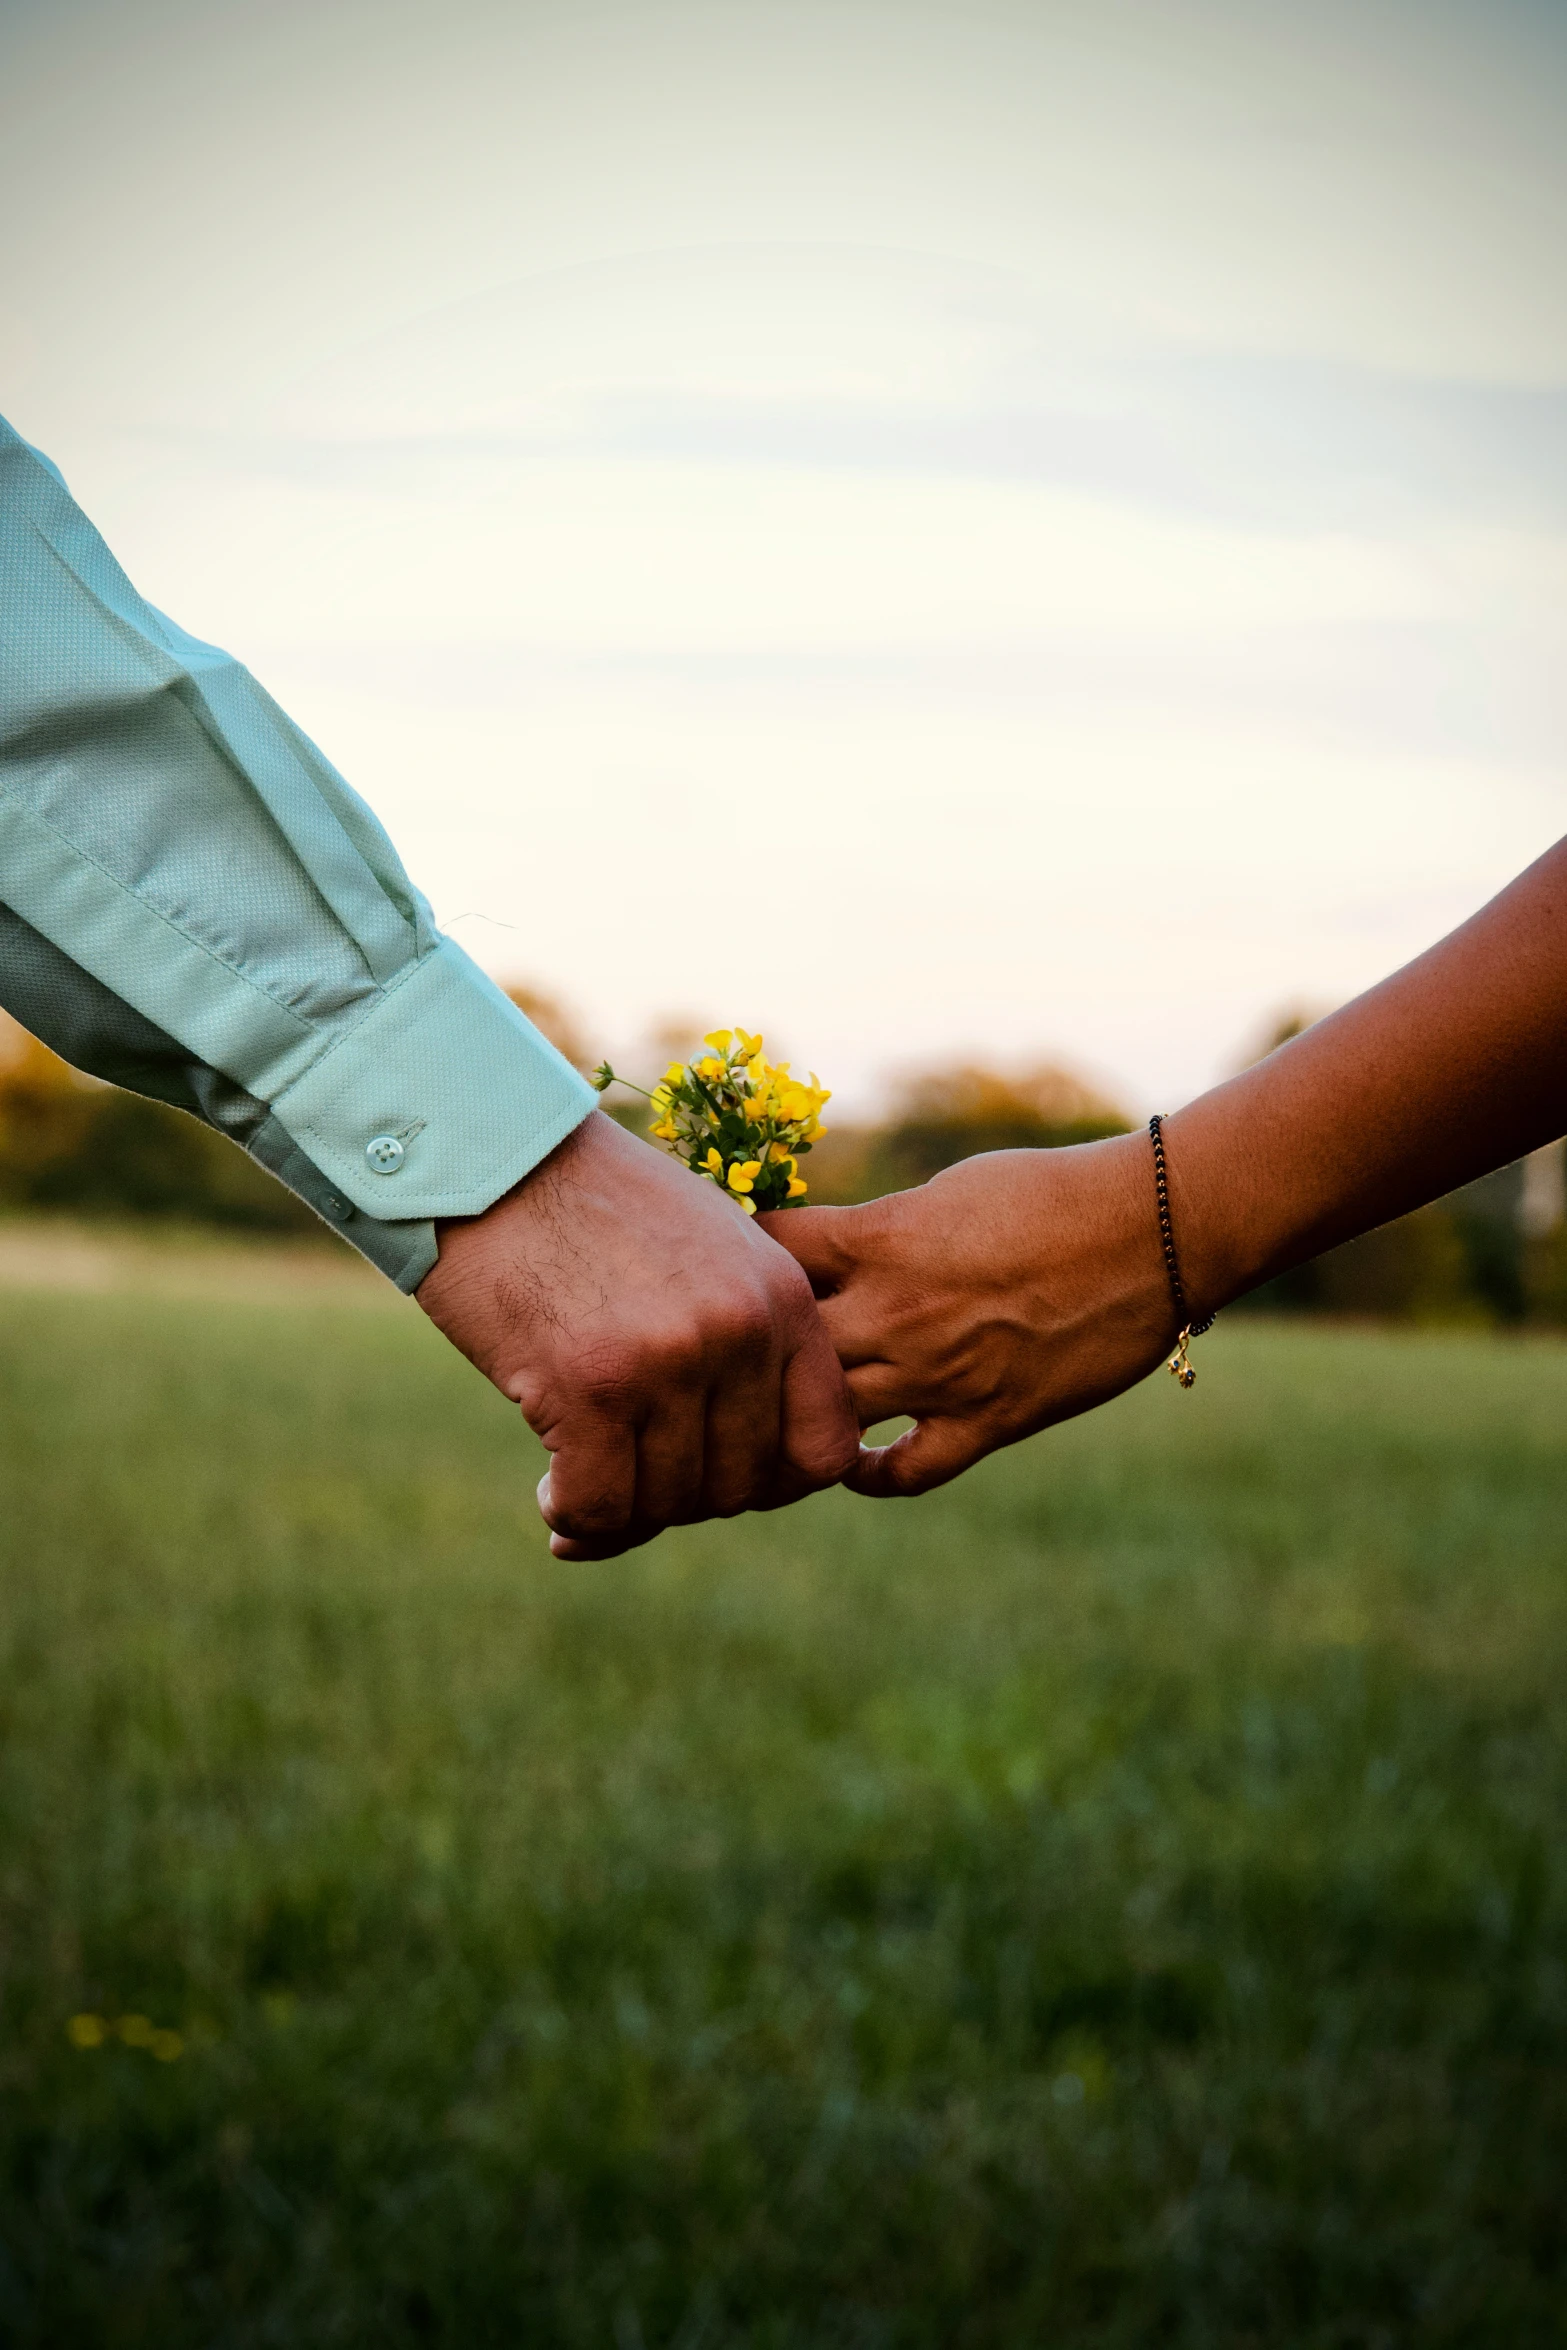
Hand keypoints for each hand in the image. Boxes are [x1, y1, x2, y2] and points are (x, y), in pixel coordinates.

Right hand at [417, 1111, 859, 1557]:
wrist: (492, 1157)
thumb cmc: (590, 1208)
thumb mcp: (706, 1250)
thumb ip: (744, 1340)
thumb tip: (747, 1467)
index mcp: (782, 1296)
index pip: (826, 1448)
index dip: (773, 1484)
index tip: (716, 1479)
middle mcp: (740, 1329)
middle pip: (742, 1486)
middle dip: (683, 1500)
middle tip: (630, 1480)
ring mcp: (669, 1358)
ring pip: (666, 1502)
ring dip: (620, 1512)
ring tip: (578, 1486)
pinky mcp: (590, 1383)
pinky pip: (599, 1504)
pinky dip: (573, 1516)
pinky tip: (550, 1493)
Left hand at [759, 1135, 1175, 1497]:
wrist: (1151, 1231)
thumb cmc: (1053, 1191)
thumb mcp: (948, 1187)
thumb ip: (883, 1228)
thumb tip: (838, 1249)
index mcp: (879, 1240)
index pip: (769, 1247)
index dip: (741, 1253)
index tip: (735, 1261)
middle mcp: (894, 1313)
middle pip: (777, 1344)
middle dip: (750, 1346)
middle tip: (738, 1353)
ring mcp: (937, 1375)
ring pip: (825, 1416)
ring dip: (797, 1417)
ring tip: (778, 1417)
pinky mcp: (986, 1422)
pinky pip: (905, 1473)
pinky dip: (869, 1476)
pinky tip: (853, 1466)